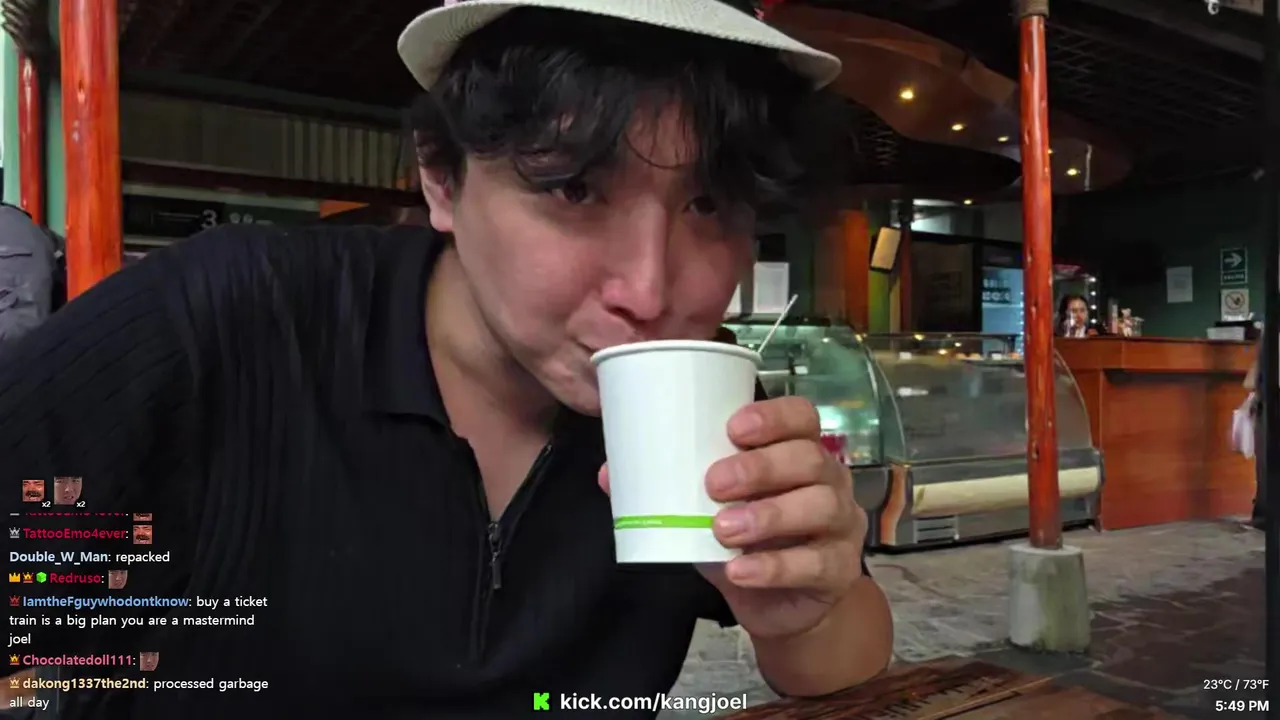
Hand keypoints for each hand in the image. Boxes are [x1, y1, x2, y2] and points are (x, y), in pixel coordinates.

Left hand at [594, 397, 866, 639]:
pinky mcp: (839, 570)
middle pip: (810, 459)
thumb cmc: (745, 540)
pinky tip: (740, 571)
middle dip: (761, 467)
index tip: (732, 428)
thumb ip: (668, 487)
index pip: (801, 417)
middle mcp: (828, 480)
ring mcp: (840, 525)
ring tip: (723, 529)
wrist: (779, 604)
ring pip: (819, 506)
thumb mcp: (706, 509)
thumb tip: (608, 474)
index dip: (773, 417)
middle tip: (713, 482)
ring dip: (768, 515)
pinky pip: (814, 563)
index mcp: (799, 451)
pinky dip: (773, 566)